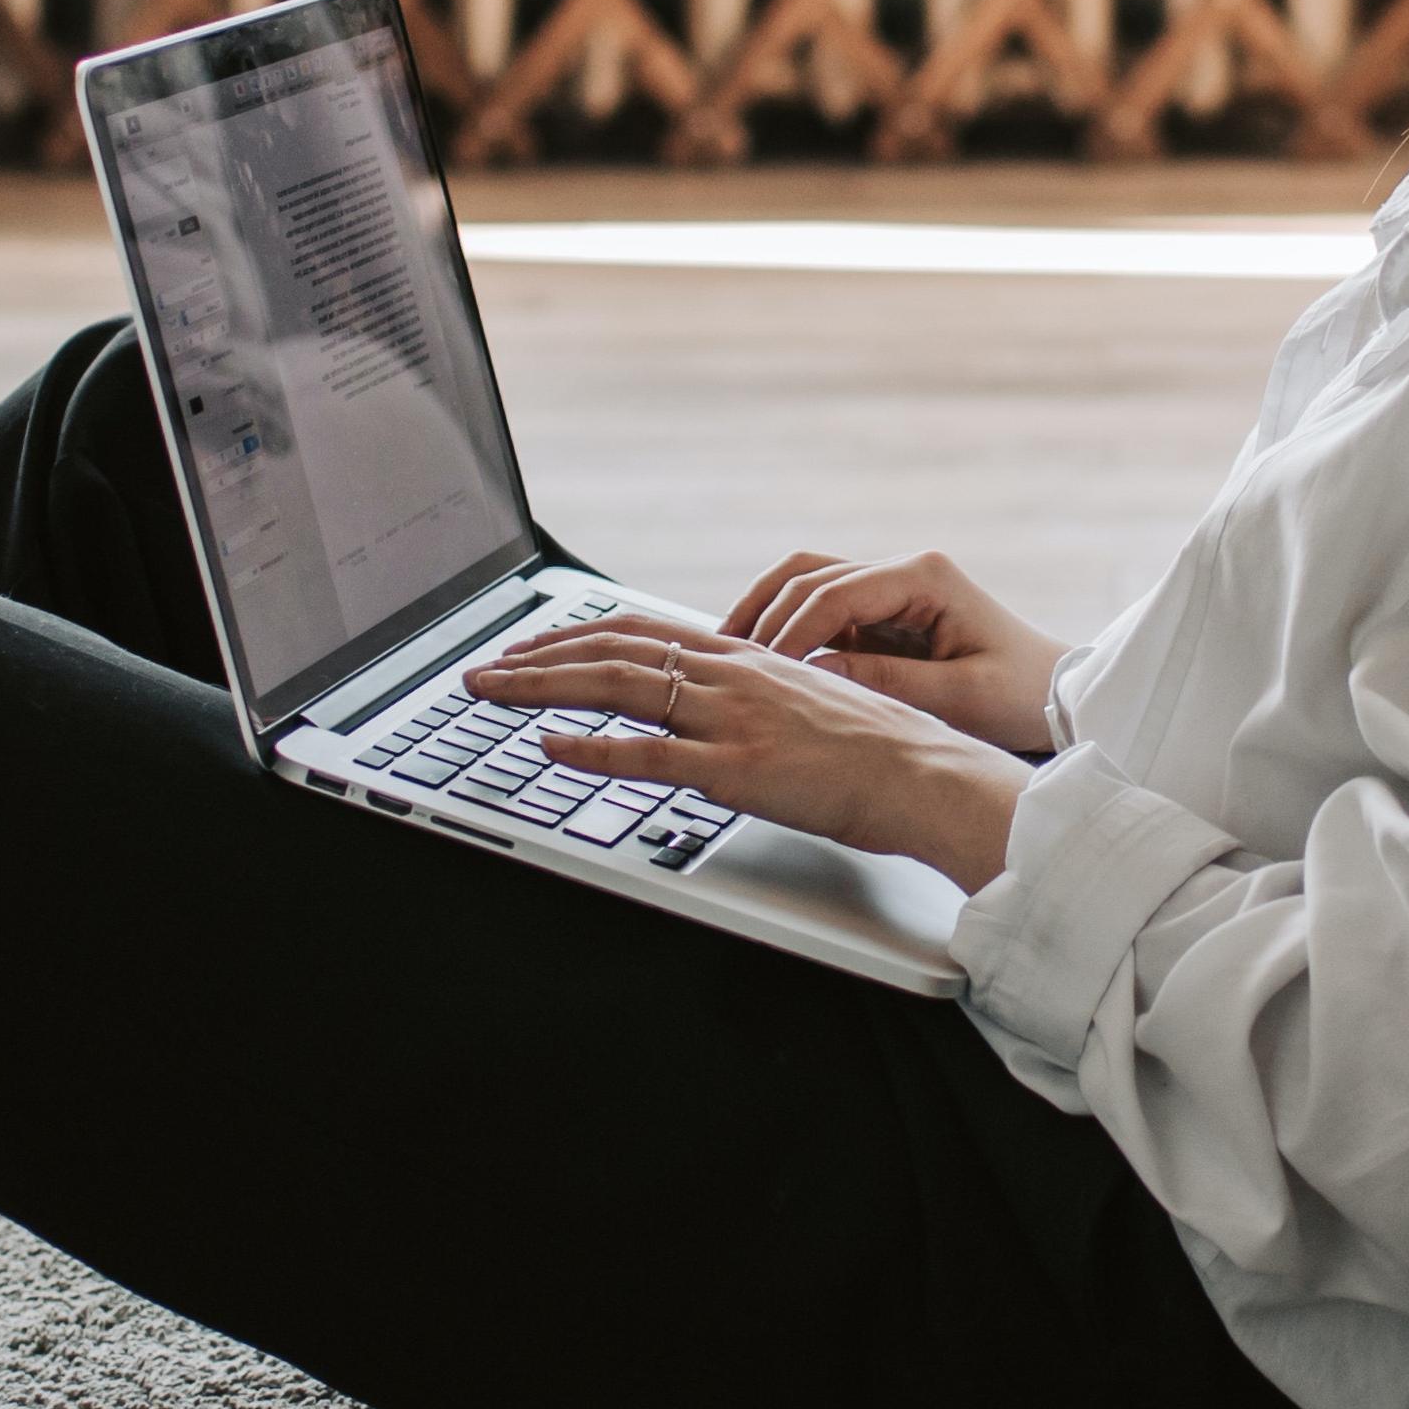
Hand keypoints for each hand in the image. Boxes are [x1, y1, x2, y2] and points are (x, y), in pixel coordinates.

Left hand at [463, 617, 1037, 893]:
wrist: (927, 776)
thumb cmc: (876, 753)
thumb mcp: (805, 705)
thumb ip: (751, 699)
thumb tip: (705, 706)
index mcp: (746, 658)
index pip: (640, 631)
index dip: (574, 636)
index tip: (528, 644)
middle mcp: (732, 676)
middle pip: (614, 650)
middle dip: (536, 656)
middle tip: (481, 670)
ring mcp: (733, 720)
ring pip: (620, 688)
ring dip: (543, 688)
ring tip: (491, 693)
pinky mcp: (739, 769)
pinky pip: (651, 755)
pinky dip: (592, 749)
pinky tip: (550, 746)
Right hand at [716, 547, 1069, 757]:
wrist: (1055, 695)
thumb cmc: (1019, 695)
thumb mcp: (959, 697)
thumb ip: (887, 683)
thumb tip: (816, 673)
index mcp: (926, 578)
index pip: (836, 592)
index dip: (791, 628)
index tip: (761, 668)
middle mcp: (903, 572)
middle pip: (809, 573)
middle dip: (763, 613)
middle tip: (726, 658)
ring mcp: (891, 589)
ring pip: (807, 582)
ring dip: (766, 612)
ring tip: (726, 652)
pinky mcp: (883, 614)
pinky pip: (821, 610)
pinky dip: (786, 627)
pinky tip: (759, 659)